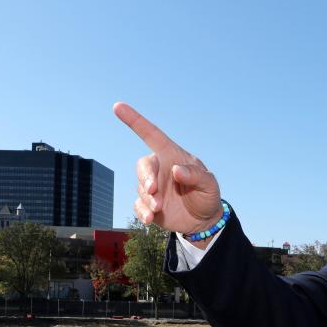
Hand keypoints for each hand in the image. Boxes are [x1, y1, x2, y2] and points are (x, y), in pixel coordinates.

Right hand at [113, 102, 222, 236]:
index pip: (151, 135)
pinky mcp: (148, 205)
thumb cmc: (207, 195)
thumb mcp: (209, 185)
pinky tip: (151, 219)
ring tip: (160, 208)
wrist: (204, 219)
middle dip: (145, 177)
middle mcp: (159, 170)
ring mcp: (153, 188)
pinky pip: (138, 205)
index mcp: (172, 156)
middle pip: (143, 166)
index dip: (135, 120)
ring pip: (141, 188)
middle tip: (153, 191)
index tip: (118, 107)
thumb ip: (196, 175)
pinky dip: (142, 212)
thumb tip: (176, 170)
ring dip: (148, 198)